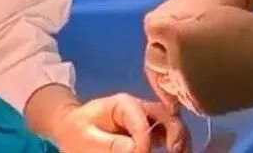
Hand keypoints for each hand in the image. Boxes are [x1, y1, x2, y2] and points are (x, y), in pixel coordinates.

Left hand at [49, 93, 188, 152]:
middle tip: (175, 151)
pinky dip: (175, 144)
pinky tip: (175, 152)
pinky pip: (168, 136)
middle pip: (166, 115)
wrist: (72, 129)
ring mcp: (147, 120)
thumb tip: (136, 149)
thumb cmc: (77, 130)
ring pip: (172, 124)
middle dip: (175, 132)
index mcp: (124, 104)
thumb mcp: (87, 137)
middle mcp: (140, 109)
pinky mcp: (150, 133)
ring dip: (179, 139)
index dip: (144, 139)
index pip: (142, 120)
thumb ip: (111, 144)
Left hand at [144, 6, 252, 114]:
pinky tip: (198, 78)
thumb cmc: (247, 28)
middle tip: (179, 46)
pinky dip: (186, 88)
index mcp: (179, 38)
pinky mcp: (200, 105)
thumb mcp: (209, 13)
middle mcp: (177, 65)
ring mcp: (188, 88)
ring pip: (165, 80)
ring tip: (190, 63)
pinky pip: (183, 96)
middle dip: (163, 50)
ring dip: (172, 71)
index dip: (161, 29)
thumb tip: (168, 32)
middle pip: (154, 58)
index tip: (171, 28)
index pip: (152, 31)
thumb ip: (183, 24)